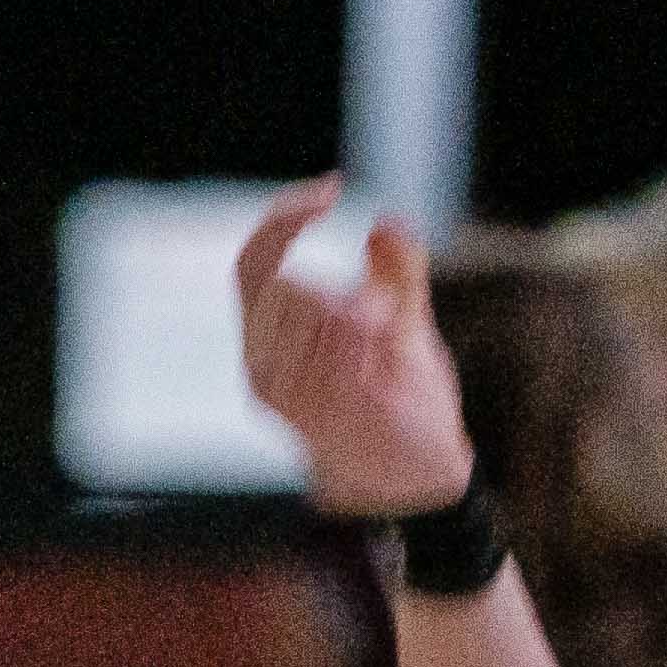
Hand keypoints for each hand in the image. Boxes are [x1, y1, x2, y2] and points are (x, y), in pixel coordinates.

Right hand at [232, 181, 475, 517]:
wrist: (415, 476)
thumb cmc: (402, 397)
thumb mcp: (406, 322)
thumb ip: (397, 271)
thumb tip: (384, 223)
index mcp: (269, 331)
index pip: (251, 259)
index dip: (282, 217)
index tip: (331, 190)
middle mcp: (261, 363)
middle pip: (289, 286)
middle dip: (343, 286)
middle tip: (385, 312)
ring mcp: (282, 396)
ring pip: (314, 316)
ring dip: (362, 318)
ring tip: (386, 349)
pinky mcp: (311, 418)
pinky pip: (335, 354)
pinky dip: (370, 349)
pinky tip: (386, 369)